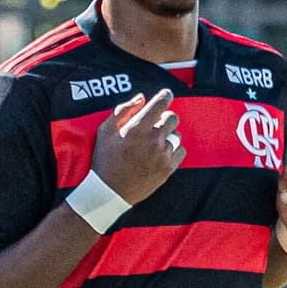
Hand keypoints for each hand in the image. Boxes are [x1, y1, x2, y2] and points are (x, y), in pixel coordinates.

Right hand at [90, 89, 184, 205]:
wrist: (109, 191)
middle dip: (164, 118)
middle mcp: (154, 139)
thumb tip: (141, 98)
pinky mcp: (168, 169)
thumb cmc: (105, 159)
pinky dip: (173, 151)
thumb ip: (123, 110)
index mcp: (138, 127)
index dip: (165, 96)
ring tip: (154, 144)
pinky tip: (161, 154)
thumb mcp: (106, 131)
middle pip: (173, 118)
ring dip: (168, 136)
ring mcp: (162, 155)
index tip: (165, 96)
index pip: (161, 103)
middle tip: (154, 125)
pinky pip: (181, 152)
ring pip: (177, 136)